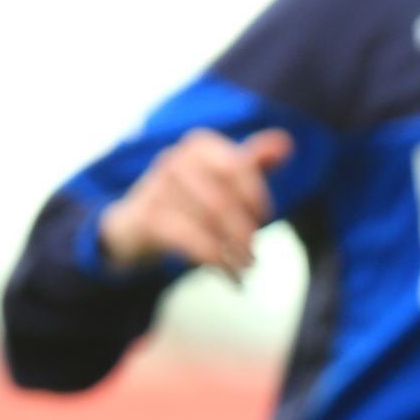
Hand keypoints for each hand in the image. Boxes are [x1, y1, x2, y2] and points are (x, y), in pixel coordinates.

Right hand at [98, 127, 292, 279]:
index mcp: (199, 146)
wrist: (134, 225)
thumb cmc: (191, 197)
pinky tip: (231, 277)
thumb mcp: (223, 176)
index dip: (255, 195)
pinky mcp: (146, 218)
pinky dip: (216, 262)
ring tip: (246, 267)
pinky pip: (190, 241)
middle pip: (222, 200)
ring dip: (233, 251)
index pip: (237, 166)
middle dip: (244, 231)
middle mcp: (175, 161)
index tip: (264, 217)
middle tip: (254, 253)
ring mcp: (156, 188)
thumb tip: (285, 142)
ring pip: (207, 222)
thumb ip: (254, 160)